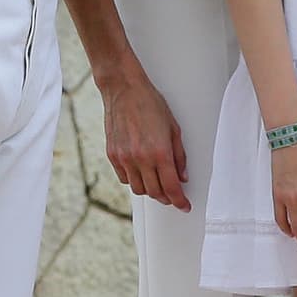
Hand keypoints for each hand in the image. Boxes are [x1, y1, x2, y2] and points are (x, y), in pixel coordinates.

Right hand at [101, 71, 189, 209]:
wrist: (124, 90)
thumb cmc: (150, 104)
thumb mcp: (174, 128)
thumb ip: (179, 156)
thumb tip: (182, 176)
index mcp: (160, 152)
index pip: (171, 187)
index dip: (179, 201)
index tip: (184, 205)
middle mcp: (141, 158)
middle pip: (155, 192)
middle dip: (166, 198)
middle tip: (174, 196)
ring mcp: (124, 158)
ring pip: (138, 189)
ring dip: (150, 191)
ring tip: (158, 184)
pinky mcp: (112, 155)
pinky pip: (124, 178)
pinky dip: (134, 180)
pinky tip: (141, 173)